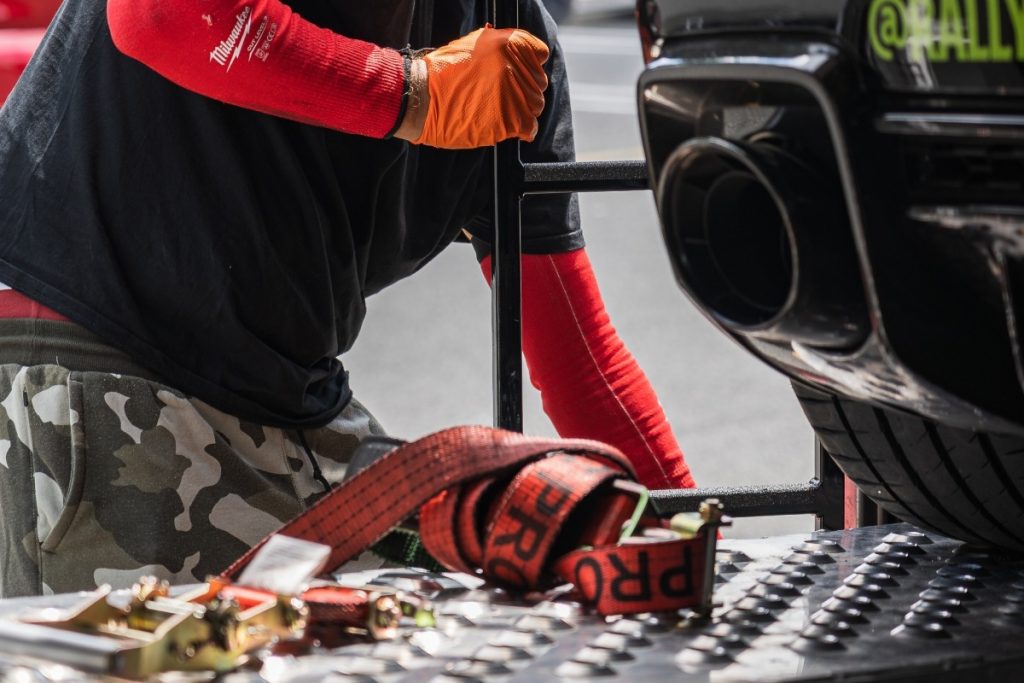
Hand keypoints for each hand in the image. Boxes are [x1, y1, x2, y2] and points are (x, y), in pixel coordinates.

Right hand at [395, 26, 548, 148]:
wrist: (423, 98)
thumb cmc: (442, 72)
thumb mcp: (472, 44)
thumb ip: (499, 46)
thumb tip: (515, 53)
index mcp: (508, 43)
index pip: (538, 54)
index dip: (528, 65)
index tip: (518, 72)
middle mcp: (515, 67)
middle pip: (538, 82)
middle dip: (524, 88)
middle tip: (504, 94)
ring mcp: (515, 95)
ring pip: (535, 104)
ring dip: (522, 108)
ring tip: (500, 109)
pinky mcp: (511, 121)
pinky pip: (530, 127)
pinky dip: (524, 129)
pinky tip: (510, 126)